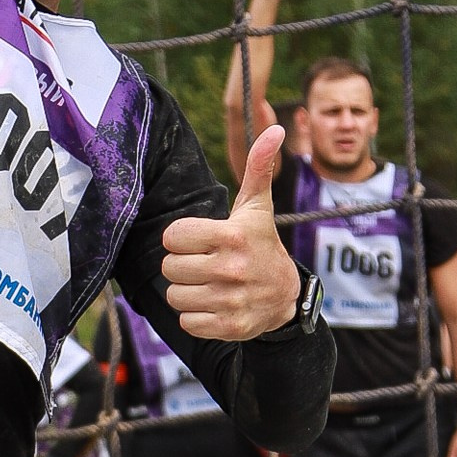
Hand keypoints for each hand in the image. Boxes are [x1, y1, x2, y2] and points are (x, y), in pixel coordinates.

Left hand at [160, 124, 301, 340]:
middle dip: (183, 265)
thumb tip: (274, 129)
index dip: (181, 238)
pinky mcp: (229, 326)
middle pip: (169, 267)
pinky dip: (196, 316)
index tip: (199, 240)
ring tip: (209, 284)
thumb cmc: (262, 245)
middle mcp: (231, 269)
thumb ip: (258, 168)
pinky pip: (187, 322)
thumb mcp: (257, 207)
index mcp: (231, 236)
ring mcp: (231, 300)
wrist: (287, 297)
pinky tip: (214, 304)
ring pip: (175, 296)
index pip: (171, 237)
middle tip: (205, 263)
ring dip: (187, 291)